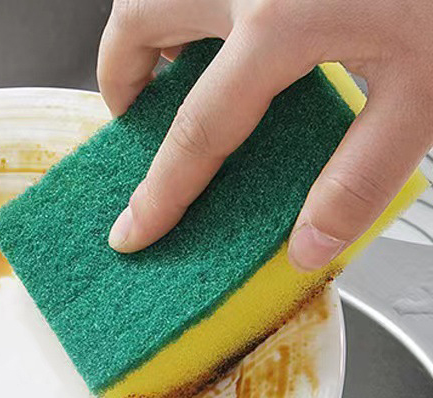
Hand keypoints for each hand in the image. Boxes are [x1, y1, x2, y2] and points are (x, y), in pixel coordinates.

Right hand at [100, 0, 432, 269]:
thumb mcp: (426, 90)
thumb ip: (362, 174)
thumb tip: (308, 245)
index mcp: (279, 22)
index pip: (195, 132)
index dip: (158, 194)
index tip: (131, 231)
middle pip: (139, 22)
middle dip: (122, 77)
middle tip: (138, 120)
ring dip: (152, 30)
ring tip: (175, 70)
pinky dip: (195, 4)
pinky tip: (229, 25)